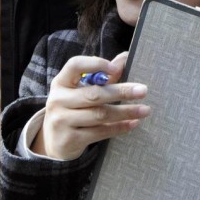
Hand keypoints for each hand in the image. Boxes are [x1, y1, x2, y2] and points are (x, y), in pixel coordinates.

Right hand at [31, 52, 149, 159]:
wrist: (54, 141)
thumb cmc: (73, 109)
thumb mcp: (81, 90)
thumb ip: (103, 75)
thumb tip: (125, 57)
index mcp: (61, 82)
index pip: (75, 65)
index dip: (95, 64)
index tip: (115, 68)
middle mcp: (58, 100)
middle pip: (94, 94)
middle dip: (121, 92)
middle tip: (143, 90)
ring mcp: (62, 120)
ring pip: (100, 114)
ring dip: (125, 112)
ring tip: (145, 110)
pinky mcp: (71, 139)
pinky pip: (100, 132)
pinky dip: (119, 128)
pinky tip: (133, 123)